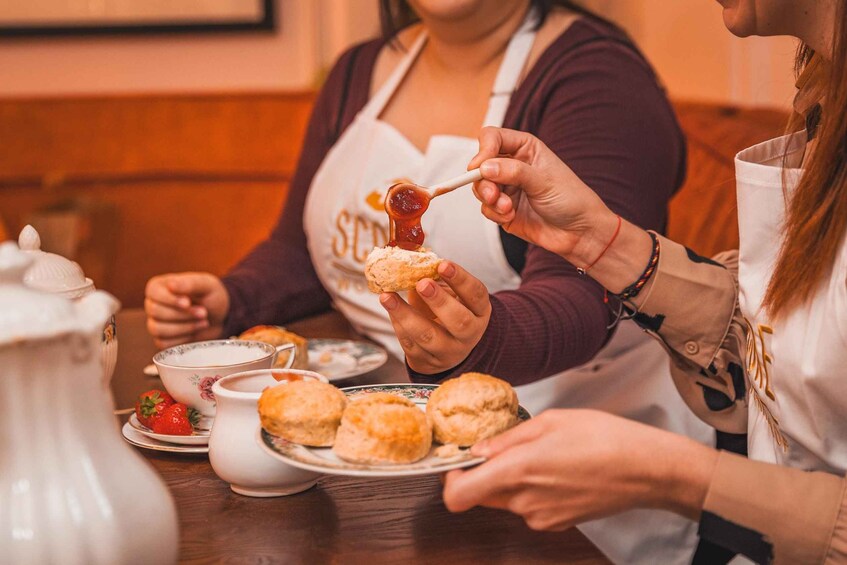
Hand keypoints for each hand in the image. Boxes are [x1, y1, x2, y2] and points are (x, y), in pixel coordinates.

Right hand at [144, 272, 229, 348]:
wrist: (221, 316)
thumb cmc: (211, 296)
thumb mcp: (205, 285)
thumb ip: (189, 283)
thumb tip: (171, 285)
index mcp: (158, 286)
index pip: (153, 293)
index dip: (170, 300)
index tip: (188, 303)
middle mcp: (153, 304)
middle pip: (156, 312)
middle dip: (183, 314)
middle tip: (204, 312)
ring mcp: (155, 323)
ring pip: (158, 329)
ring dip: (184, 327)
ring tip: (204, 322)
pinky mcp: (162, 339)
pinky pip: (163, 343)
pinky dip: (182, 339)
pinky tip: (195, 331)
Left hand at [378, 261, 490, 373]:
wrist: (447, 348)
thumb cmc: (447, 310)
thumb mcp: (450, 293)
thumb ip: (436, 277)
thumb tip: (411, 255)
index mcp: (479, 311)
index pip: (476, 294)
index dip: (461, 279)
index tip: (442, 264)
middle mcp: (469, 334)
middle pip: (459, 320)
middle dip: (439, 301)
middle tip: (422, 283)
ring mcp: (449, 351)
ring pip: (429, 336)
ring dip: (406, 315)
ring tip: (387, 296)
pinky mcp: (427, 361)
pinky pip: (410, 344)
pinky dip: (397, 324)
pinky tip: (389, 307)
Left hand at [442, 410, 717, 529]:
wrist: (646, 469)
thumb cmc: (604, 438)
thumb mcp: (550, 421)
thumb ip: (507, 439)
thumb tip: (479, 450)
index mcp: (517, 471)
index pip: (458, 496)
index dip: (450, 481)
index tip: (458, 464)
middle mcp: (524, 502)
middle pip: (483, 495)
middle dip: (488, 473)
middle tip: (510, 447)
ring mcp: (541, 517)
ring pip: (508, 499)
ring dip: (515, 479)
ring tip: (547, 454)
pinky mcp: (557, 523)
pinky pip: (531, 506)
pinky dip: (536, 489)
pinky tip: (561, 470)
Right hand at [467, 127, 616, 259]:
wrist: (579, 232)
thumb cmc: (571, 200)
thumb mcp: (543, 180)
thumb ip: (513, 172)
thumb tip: (484, 167)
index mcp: (525, 148)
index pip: (492, 138)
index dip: (483, 151)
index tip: (480, 167)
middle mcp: (512, 166)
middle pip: (481, 165)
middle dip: (483, 181)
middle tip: (493, 194)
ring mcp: (507, 188)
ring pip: (480, 187)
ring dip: (490, 199)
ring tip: (508, 208)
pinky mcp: (503, 209)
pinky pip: (486, 208)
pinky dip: (494, 213)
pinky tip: (511, 216)